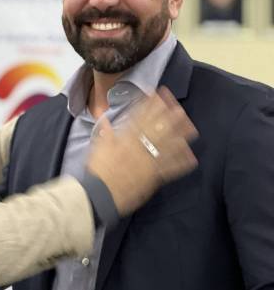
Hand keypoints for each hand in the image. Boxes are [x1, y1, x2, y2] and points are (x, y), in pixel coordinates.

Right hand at [86, 87, 197, 216]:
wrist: (101, 194)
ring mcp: (149, 161)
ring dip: (180, 136)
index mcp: (125, 139)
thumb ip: (104, 132)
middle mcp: (140, 147)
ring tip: (191, 128)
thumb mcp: (97, 147)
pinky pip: (171, 169)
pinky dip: (181, 163)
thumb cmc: (97, 171)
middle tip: (180, 108)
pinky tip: (192, 158)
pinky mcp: (153, 177)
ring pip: (167, 146)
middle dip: (169, 117)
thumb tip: (104, 118)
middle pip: (158, 129)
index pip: (140, 117)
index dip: (150, 105)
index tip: (157, 95)